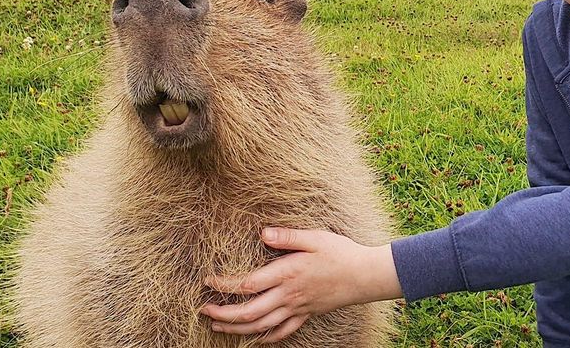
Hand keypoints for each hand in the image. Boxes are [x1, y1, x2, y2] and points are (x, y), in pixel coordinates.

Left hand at [200, 227, 401, 342]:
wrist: (364, 275)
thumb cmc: (340, 252)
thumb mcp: (314, 237)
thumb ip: (287, 236)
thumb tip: (263, 232)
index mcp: (286, 274)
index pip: (248, 284)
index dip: (224, 285)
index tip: (208, 281)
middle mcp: (288, 295)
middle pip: (249, 312)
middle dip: (223, 314)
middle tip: (204, 310)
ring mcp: (297, 308)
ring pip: (261, 326)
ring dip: (237, 328)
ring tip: (218, 326)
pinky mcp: (306, 314)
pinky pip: (283, 332)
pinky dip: (266, 338)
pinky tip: (255, 339)